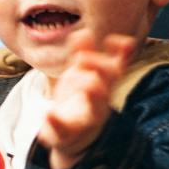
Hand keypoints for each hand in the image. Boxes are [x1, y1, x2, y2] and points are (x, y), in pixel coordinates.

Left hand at [37, 31, 136, 168]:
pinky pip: (63, 129)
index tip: (119, 40)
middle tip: (84, 58)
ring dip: (93, 96)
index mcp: (103, 86)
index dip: (120, 55)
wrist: (73, 136)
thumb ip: (82, 55)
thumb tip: (83, 33)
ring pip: (94, 110)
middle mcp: (99, 103)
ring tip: (89, 85)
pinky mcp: (67, 134)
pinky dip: (55, 122)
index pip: (116, 69)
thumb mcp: (80, 75)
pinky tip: (47, 114)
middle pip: (107, 86)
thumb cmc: (80, 99)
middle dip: (100, 71)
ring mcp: (85, 120)